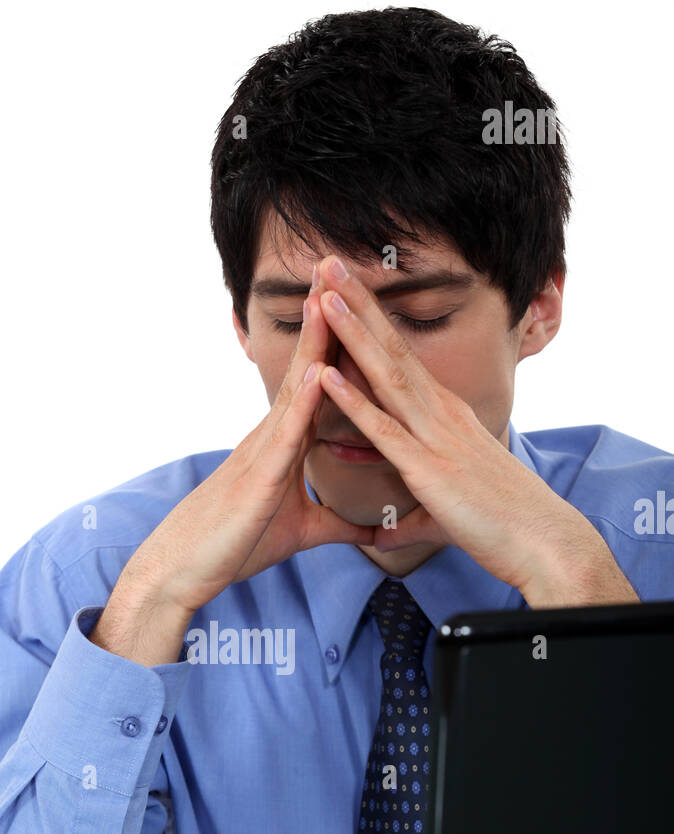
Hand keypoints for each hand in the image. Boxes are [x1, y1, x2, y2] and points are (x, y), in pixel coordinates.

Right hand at [117, 284, 377, 617]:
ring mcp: (262, 452)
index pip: (318, 383)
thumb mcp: (302, 532)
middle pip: (305, 367)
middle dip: (323, 318)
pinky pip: (286, 435)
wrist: (185, 570)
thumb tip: (376, 530)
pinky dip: (306, 403)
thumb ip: (339, 524)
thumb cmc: (235, 546)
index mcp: (284, 444)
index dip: (336, 341)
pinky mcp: (258, 479)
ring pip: (295, 388)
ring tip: (331, 295)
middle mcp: (271, 436)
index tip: (355, 301)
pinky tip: (323, 372)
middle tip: (337, 266)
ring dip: (315, 342)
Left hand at [309, 256, 637, 606]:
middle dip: (358, 304)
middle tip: (328, 260)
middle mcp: (441, 415)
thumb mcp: (443, 515)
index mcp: (445, 417)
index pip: (401, 358)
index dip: (372, 320)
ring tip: (324, 294)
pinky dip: (354, 401)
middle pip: (392, 349)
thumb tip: (382, 537)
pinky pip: (385, 430)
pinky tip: (327, 375)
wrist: (541, 542)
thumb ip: (407, 521)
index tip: (346, 287)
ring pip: (386, 375)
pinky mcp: (430, 470)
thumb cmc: (499, 526)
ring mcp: (436, 438)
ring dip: (353, 334)